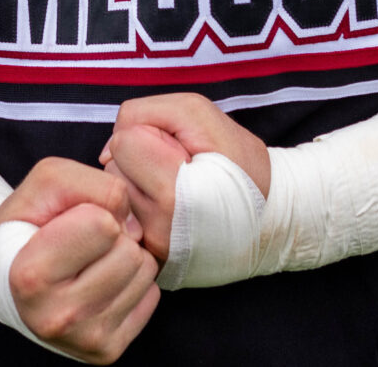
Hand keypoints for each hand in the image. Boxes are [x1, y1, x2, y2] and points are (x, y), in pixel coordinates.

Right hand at [0, 159, 160, 363]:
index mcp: (31, 275)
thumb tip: (135, 226)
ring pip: (145, 272)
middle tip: (82, 243)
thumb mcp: (45, 183)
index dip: (91, 211)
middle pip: (129, 251)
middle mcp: (56, 317)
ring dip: (125, 255)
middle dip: (113, 235)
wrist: (9, 279)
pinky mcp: (107, 350)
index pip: (103, 224)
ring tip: (91, 260)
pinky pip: (151, 296)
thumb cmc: (27, 225)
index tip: (68, 221)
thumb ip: (92, 184)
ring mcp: (83, 340)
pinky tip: (101, 282)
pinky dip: (131, 281)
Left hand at [101, 94, 271, 263]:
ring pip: (117, 196)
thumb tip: (106, 152)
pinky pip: (125, 221)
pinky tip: (167, 211)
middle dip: (141, 163)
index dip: (150, 135)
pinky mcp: (152, 263)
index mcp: (175, 194)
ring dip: (138, 186)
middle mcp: (159, 230)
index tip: (180, 151)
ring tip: (176, 191)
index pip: (124, 142)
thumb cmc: (239, 162)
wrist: (271, 221)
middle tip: (180, 172)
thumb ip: (145, 114)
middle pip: (114, 171)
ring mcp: (154, 252)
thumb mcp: (200, 114)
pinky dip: (140, 210)